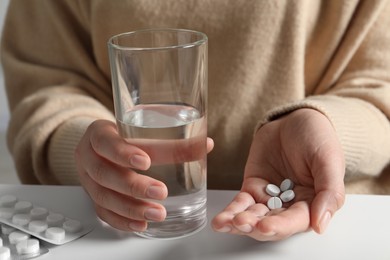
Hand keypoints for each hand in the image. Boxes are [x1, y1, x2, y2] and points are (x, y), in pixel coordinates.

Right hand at [75, 119, 212, 231]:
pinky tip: (141, 224)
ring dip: (131, 208)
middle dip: (134, 186)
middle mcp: (89, 157)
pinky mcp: (93, 197)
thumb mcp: (141, 127)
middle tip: (160, 192)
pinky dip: (123, 221)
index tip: (146, 161)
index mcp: (98, 133)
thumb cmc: (124, 133)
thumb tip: (205, 144)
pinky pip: (103, 212)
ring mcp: (89, 179)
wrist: (101, 142)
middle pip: (104, 174)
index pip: (106, 142)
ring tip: (157, 213)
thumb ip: (170, 136)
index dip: (123, 153)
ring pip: (103, 197)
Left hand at [211, 108, 344, 240]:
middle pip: (272, 223)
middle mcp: (290, 205)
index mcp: (313, 203)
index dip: (281, 226)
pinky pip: (241, 202)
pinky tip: (221, 220)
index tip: (266, 226)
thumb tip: (321, 225)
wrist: (295, 119)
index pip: (296, 221)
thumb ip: (329, 192)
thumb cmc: (317, 137)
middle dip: (256, 226)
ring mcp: (269, 197)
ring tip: (226, 222)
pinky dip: (231, 210)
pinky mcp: (253, 187)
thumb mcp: (329, 160)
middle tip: (242, 223)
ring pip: (254, 216)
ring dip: (240, 222)